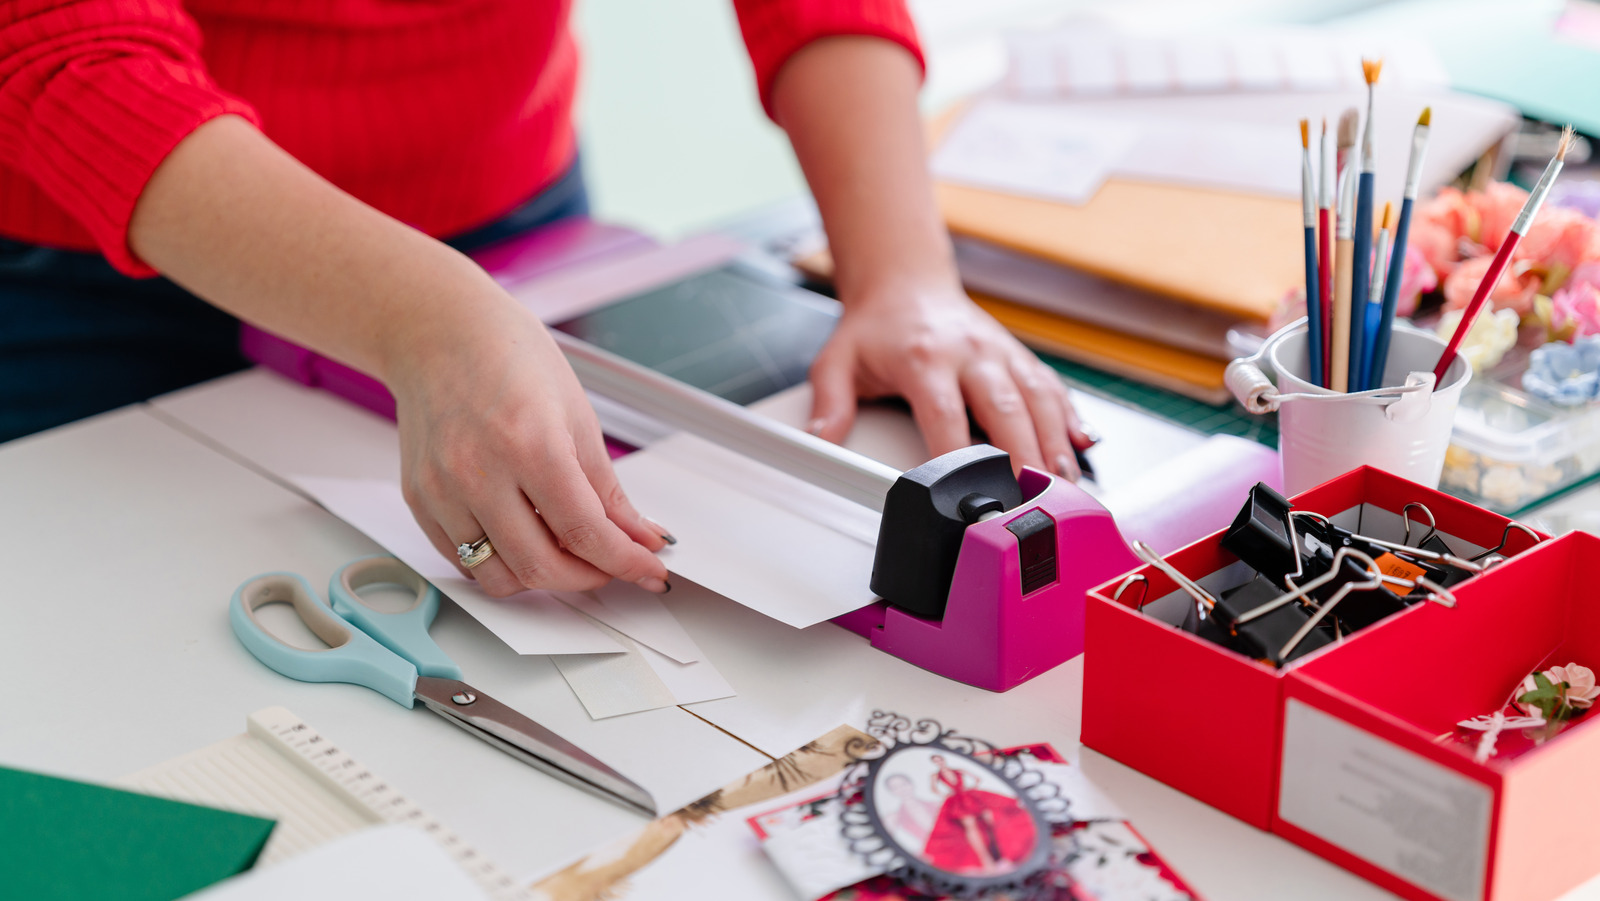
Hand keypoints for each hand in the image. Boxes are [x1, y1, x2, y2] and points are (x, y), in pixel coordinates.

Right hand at [389, 302, 671, 596]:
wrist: (440, 332)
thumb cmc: (508, 357)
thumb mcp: (578, 417)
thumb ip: (607, 490)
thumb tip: (639, 535)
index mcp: (529, 445)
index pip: (585, 533)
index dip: (625, 561)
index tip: (648, 570)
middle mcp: (478, 472)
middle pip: (540, 566)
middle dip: (587, 578)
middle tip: (610, 566)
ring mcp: (442, 490)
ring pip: (497, 576)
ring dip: (541, 578)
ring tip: (566, 552)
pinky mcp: (419, 499)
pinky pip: (462, 560)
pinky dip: (500, 563)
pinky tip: (523, 538)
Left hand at [807, 281, 1095, 478]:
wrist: (905, 282)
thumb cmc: (874, 329)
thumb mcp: (837, 362)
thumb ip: (829, 405)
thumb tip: (819, 444)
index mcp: (925, 358)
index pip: (946, 415)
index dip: (959, 456)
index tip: (967, 493)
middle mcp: (971, 353)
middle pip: (1006, 410)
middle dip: (1025, 457)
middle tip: (1036, 500)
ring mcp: (1000, 352)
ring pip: (1038, 399)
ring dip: (1055, 443)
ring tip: (1067, 485)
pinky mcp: (1018, 356)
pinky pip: (1050, 387)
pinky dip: (1069, 416)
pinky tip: (1082, 445)